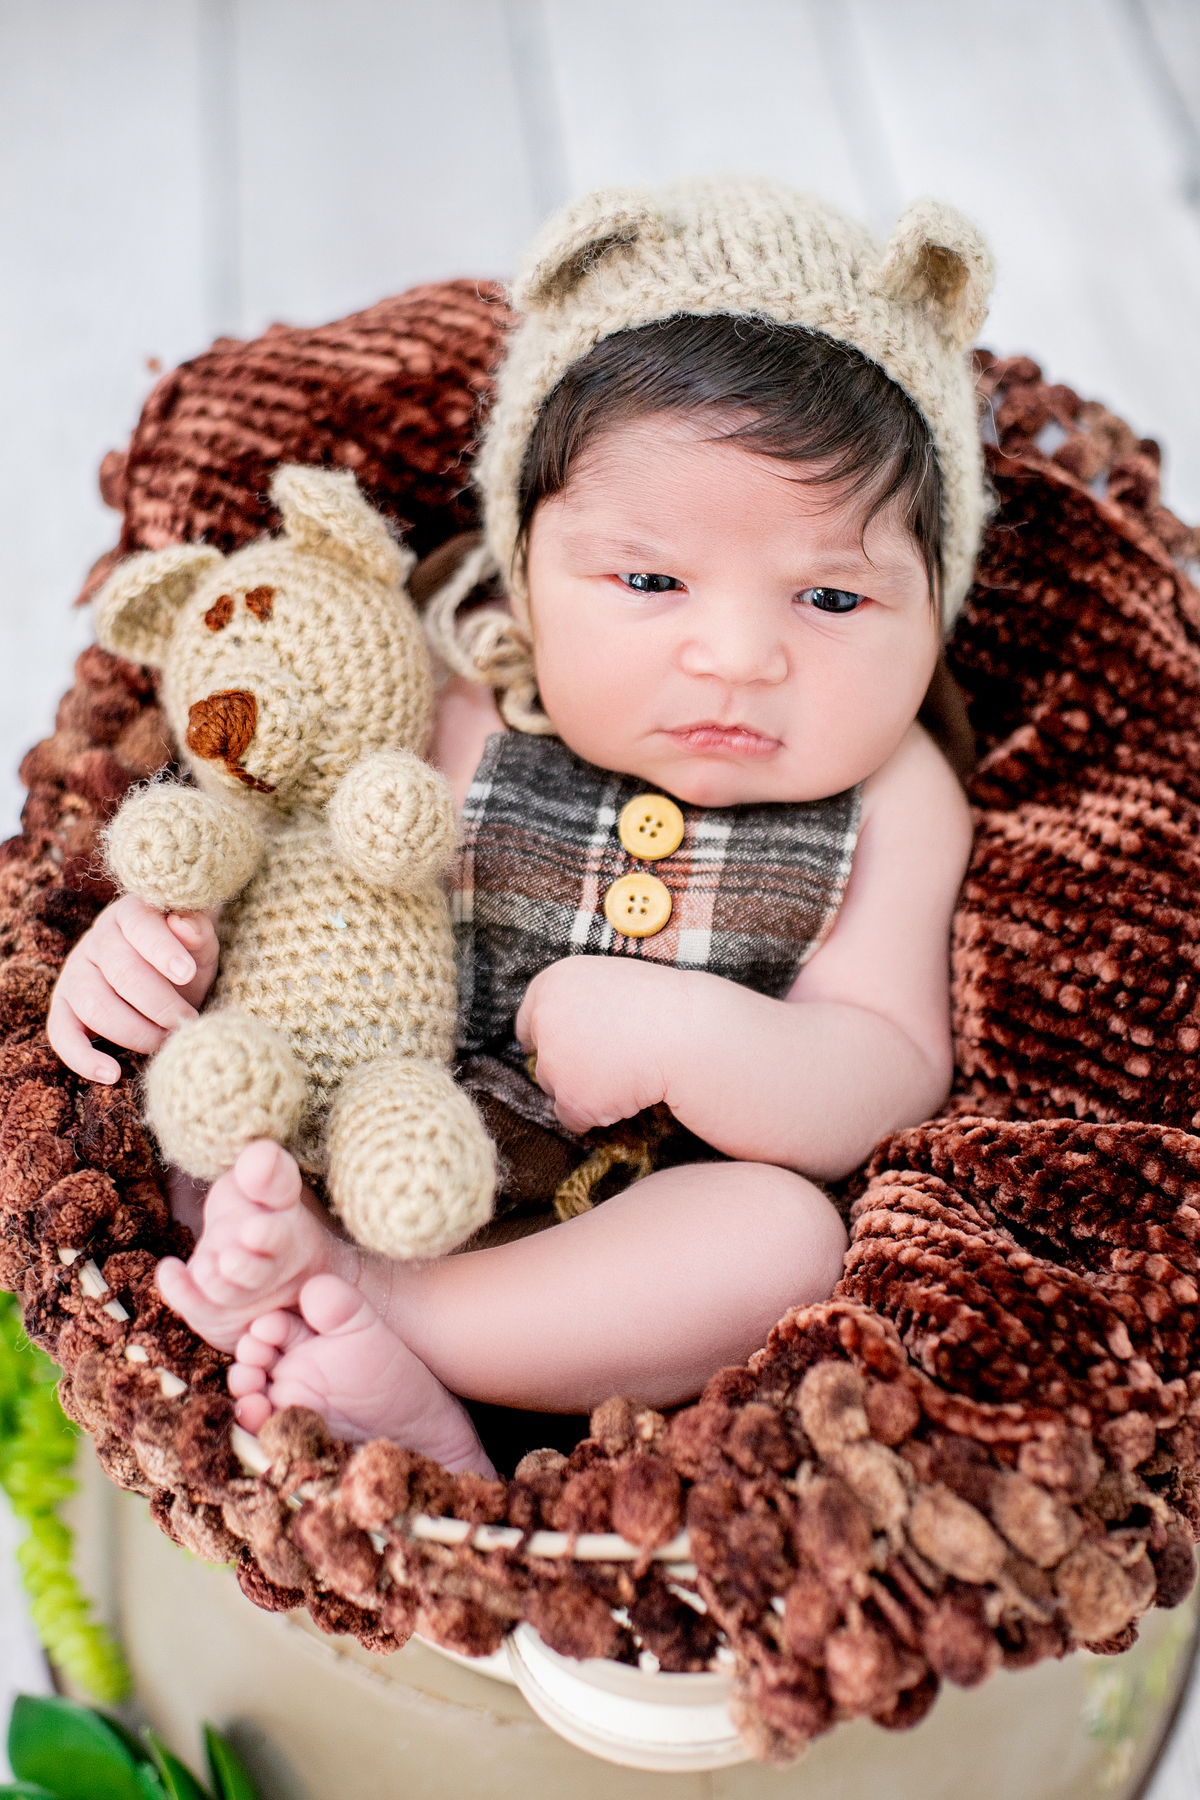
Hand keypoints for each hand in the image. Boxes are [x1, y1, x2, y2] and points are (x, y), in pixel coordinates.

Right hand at [47, 897, 218, 1082]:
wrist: (165, 970)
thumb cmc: (185, 956)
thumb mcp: (200, 942)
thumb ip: (197, 932)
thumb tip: (182, 924)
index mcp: (130, 914)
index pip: (139, 925)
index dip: (163, 950)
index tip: (188, 974)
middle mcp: (97, 940)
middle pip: (121, 972)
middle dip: (160, 1004)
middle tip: (187, 1021)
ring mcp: (76, 972)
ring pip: (94, 1005)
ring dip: (135, 1031)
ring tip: (166, 1041)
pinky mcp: (63, 1006)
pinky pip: (60, 1033)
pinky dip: (82, 1058)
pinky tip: (112, 1074)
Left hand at [514, 956, 690, 1134]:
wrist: (690, 1034)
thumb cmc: (662, 1007)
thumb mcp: (610, 983)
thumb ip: (578, 1003)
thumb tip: (563, 1030)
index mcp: (553, 984)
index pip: (529, 1021)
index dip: (544, 1039)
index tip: (557, 1050)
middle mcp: (545, 1020)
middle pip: (542, 1060)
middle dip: (568, 1068)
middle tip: (607, 1065)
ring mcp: (555, 1062)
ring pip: (556, 1089)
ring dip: (583, 1090)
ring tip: (625, 1076)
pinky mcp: (572, 1099)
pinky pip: (573, 1119)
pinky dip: (597, 1115)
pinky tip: (627, 1096)